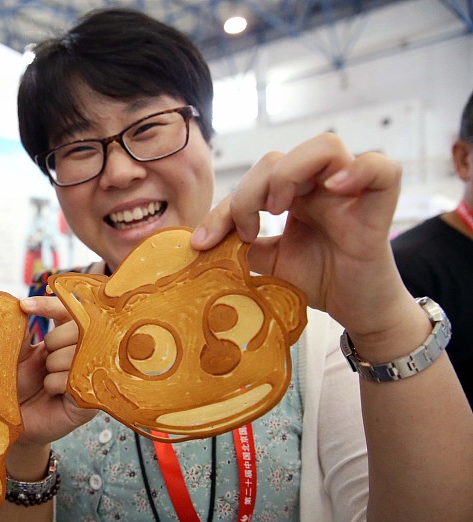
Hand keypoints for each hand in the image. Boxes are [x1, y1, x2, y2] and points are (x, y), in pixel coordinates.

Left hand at [15, 295, 96, 448]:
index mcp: (69, 335)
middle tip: (44, 360)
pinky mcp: (91, 398)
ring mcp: (92, 374)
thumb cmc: (12, 383)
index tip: (24, 306)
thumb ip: (21, 327)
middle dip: (52, 341)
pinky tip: (52, 395)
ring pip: (73, 354)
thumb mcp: (15, 351)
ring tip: (47, 381)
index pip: (69, 309)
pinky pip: (72, 379)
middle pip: (77, 329)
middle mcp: (87, 351)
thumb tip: (19, 304)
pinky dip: (54, 385)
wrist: (10, 419)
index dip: (49, 305)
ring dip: (51, 367)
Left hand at [192, 132, 414, 339]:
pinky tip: (334, 190)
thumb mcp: (269, 262)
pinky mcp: (380, 207)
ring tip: (279, 210)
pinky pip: (382, 168)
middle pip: (279, 158)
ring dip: (290, 173)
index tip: (204, 241)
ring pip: (325, 147)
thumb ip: (241, 247)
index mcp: (294, 194)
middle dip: (249, 191)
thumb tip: (204, 240)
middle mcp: (321, 185)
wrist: (357, 310)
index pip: (253, 180)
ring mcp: (352, 192)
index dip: (222, 208)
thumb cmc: (320, 280)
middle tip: (247, 230)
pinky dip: (358, 171)